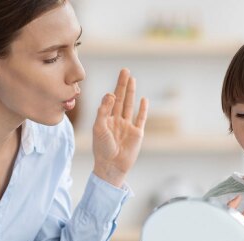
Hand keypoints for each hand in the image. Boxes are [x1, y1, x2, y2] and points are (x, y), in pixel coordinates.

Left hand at [92, 68, 148, 186]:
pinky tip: (144, 99)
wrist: (112, 166)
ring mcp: (127, 126)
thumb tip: (111, 94)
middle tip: (125, 70)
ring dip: (131, 92)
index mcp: (105, 119)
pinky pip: (141, 118)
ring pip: (130, 105)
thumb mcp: (99, 127)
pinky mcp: (137, 133)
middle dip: (122, 85)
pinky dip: (143, 109)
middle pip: (120, 98)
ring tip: (132, 79)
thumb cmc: (102, 148)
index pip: (109, 100)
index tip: (113, 86)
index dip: (112, 91)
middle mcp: (116, 120)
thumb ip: (103, 110)